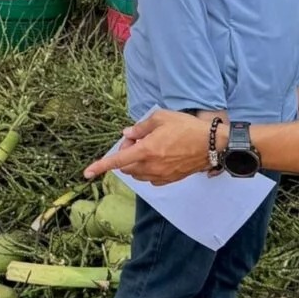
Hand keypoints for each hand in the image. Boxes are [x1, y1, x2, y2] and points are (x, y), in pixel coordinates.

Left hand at [83, 109, 213, 185]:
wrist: (212, 144)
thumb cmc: (187, 128)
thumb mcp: (161, 118)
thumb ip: (140, 128)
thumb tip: (127, 135)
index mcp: (146, 151)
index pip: (116, 160)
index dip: (99, 166)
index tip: (86, 173)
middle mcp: (151, 167)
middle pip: (125, 166)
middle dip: (125, 154)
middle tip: (137, 139)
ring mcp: (161, 175)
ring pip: (137, 173)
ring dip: (136, 162)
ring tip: (149, 147)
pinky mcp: (170, 179)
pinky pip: (150, 178)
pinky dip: (147, 169)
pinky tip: (158, 157)